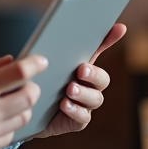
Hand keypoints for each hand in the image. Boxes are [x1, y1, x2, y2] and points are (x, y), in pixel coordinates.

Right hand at [0, 54, 47, 148]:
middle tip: (24, 83)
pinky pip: (12, 134)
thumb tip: (10, 61)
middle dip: (32, 86)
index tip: (41, 60)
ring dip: (23, 107)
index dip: (34, 64)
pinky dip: (10, 124)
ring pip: (25, 117)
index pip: (18, 73)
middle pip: (29, 96)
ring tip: (9, 101)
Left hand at [31, 23, 126, 139]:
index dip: (110, 37)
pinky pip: (82, 117)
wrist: (28, 114)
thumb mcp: (37, 66)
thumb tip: (30, 41)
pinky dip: (74, 110)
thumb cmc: (37, 84)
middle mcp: (89, 84)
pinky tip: (64, 104)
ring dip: (83, 93)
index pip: (99, 48)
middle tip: (81, 69)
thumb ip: (42, 54)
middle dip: (94, 73)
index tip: (119, 27)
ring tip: (70, 89)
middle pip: (103, 78)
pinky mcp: (78, 121)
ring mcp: (85, 104)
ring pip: (96, 98)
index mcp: (82, 65)